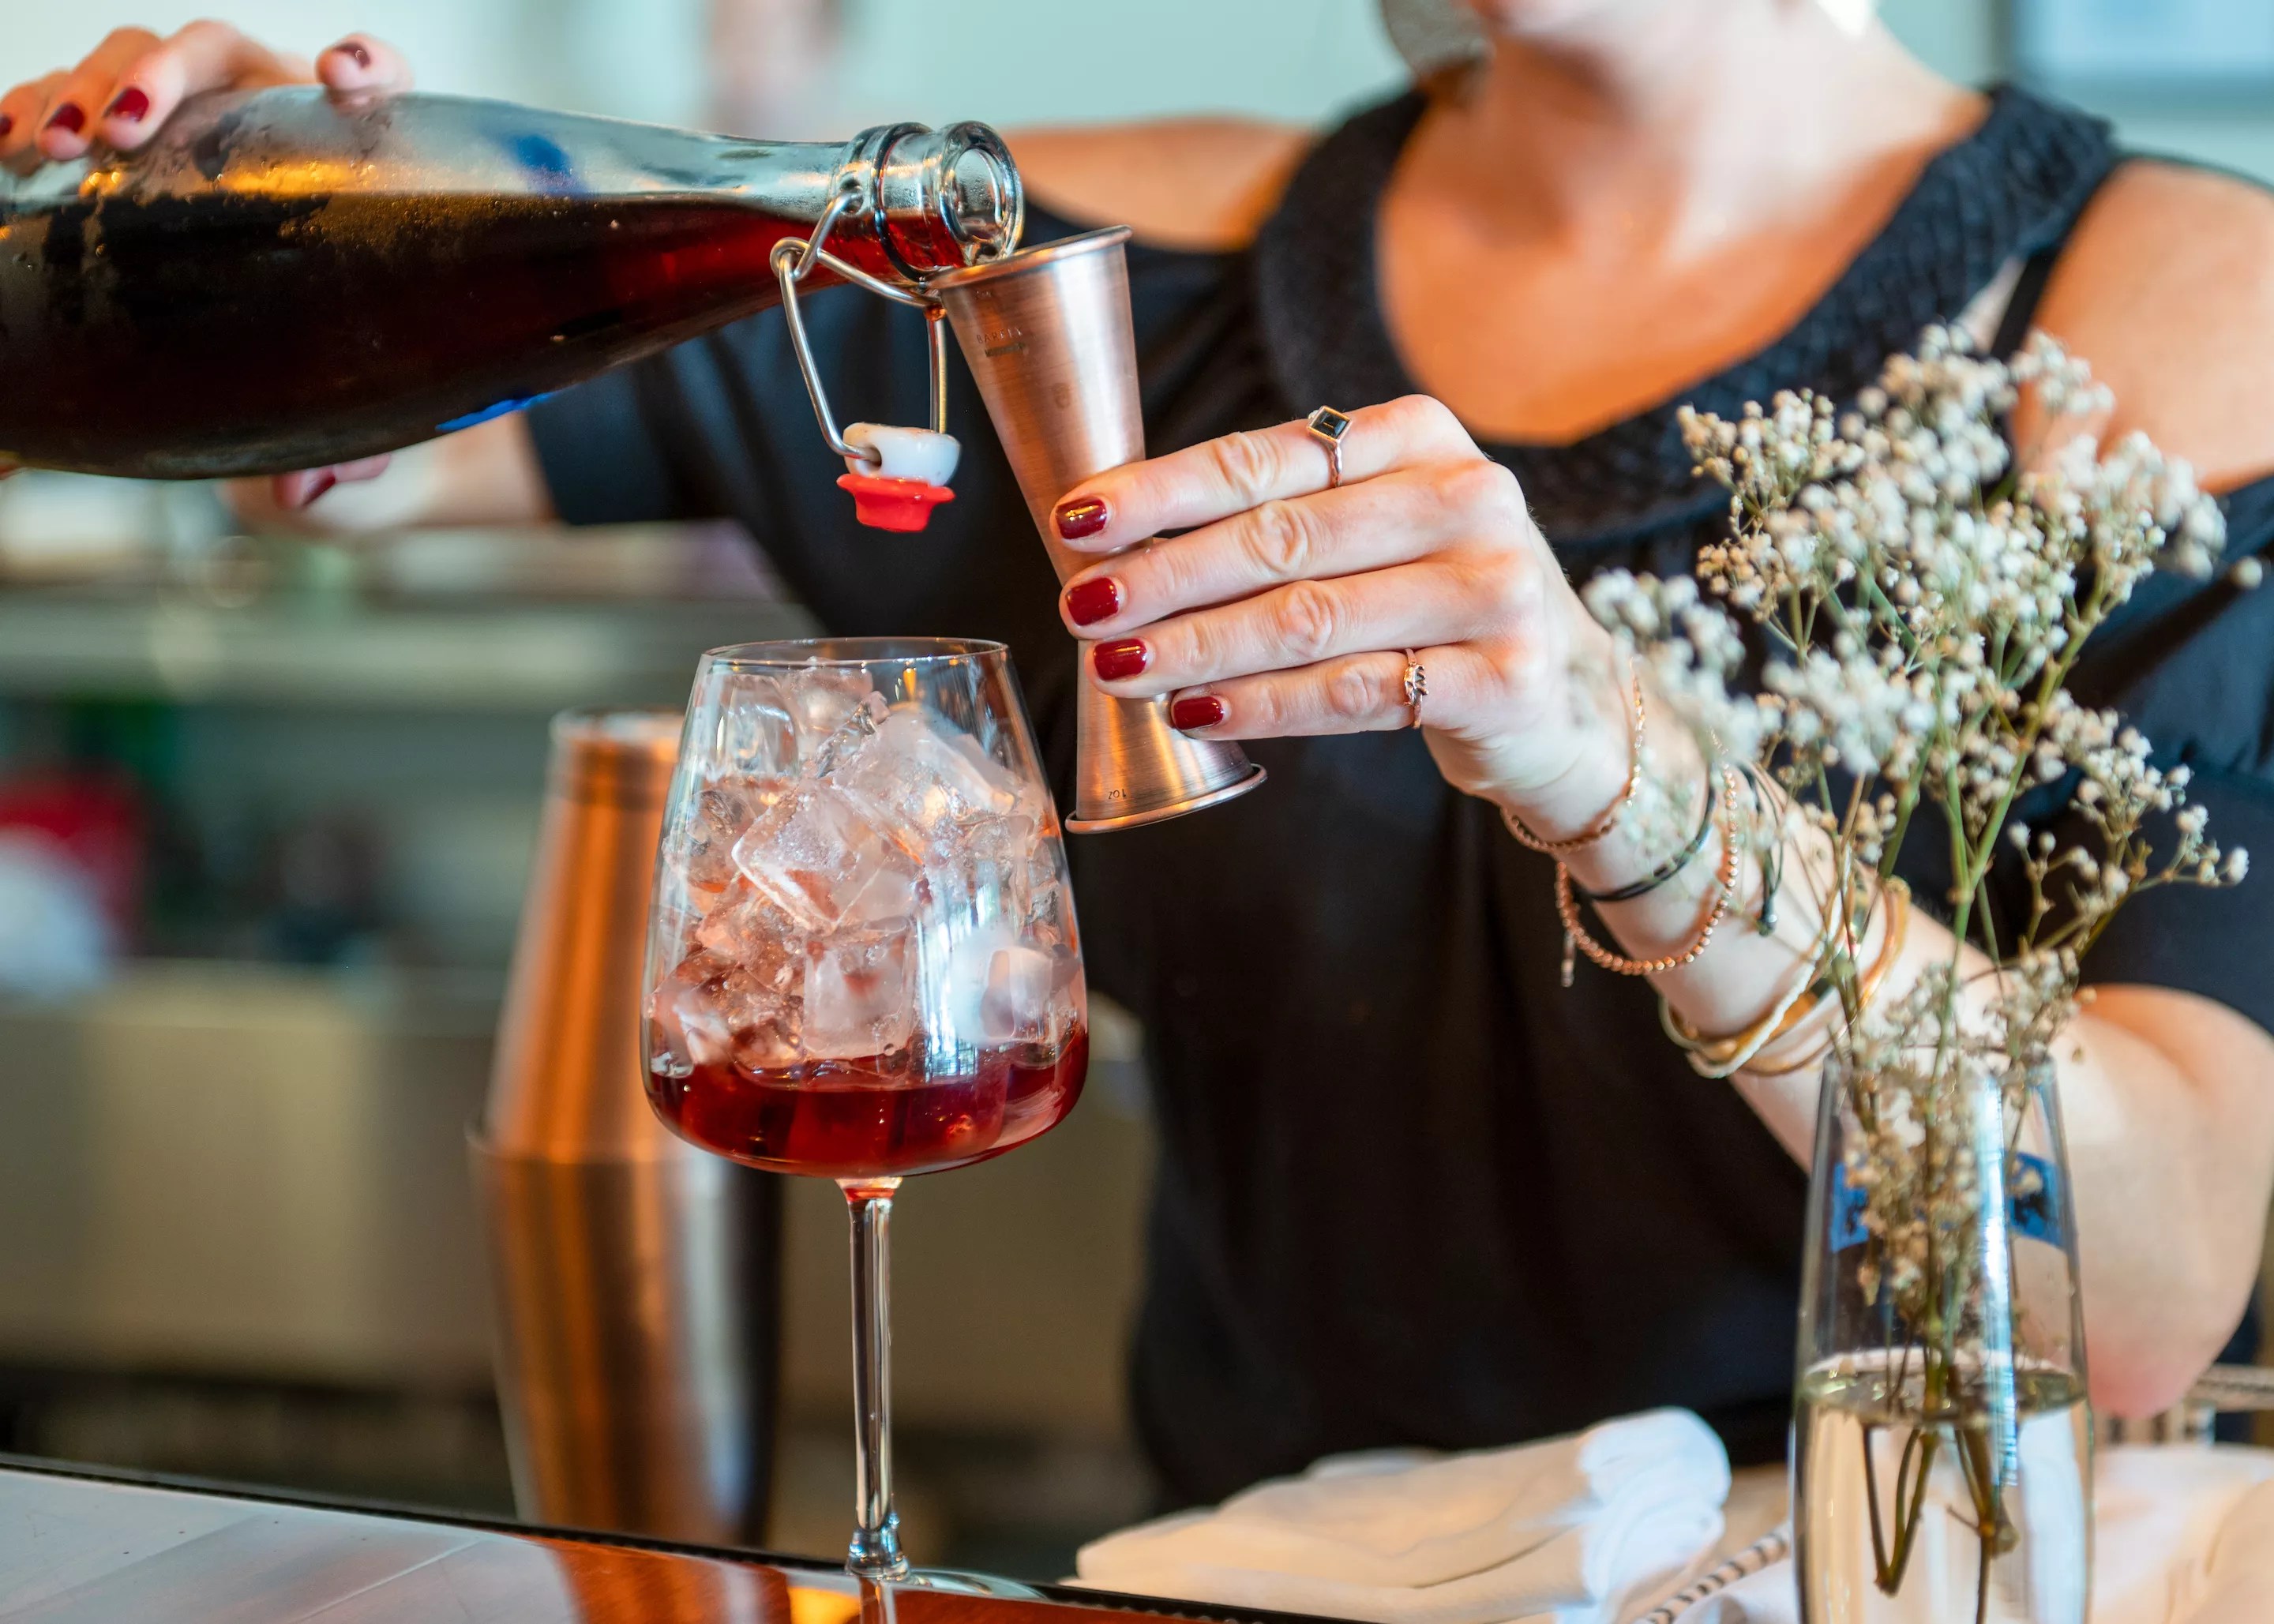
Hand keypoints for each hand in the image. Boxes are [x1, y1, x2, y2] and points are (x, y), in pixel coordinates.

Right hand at [1, 24, 411, 510]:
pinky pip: (76, 105)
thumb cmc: (349, 397)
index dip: (364, 64)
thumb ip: (352, 462)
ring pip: (137, 65)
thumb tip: (299, 490)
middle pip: (220, 57)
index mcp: (352, 166)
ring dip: (86, 88)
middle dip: (160, 75)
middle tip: (119, 130)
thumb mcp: (361, 436)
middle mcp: (274, 123)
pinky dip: (32, 105)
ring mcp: (197, 125)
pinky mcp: (131, 148)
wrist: (312, 387)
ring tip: (45, 144)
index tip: (338, 78)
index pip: (375, 84)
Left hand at [1048, 395, 1633, 829]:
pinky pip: (1353, 693)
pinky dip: (1262, 706)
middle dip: (1165, 576)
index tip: (1077, 520)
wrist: (1566, 694)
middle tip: (1080, 608)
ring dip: (1197, 646)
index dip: (1161, 491)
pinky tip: (1194, 712)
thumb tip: (1120, 549)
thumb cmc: (1435, 598)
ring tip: (1116, 666)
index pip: (1266, 458)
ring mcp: (1494, 587)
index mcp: (1419, 436)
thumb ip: (1278, 519)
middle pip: (1281, 539)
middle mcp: (1467, 496)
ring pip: (1310, 619)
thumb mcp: (1376, 529)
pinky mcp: (1504, 677)